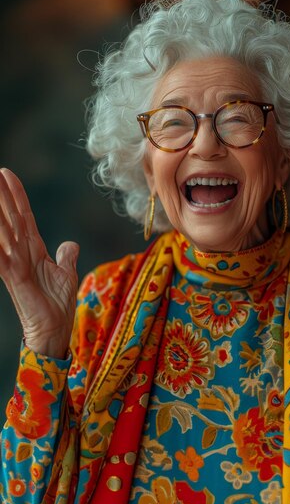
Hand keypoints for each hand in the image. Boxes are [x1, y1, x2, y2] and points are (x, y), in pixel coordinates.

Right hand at [0, 169, 78, 357]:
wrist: (54, 329)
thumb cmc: (57, 304)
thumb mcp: (66, 274)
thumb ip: (66, 256)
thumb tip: (69, 243)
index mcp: (33, 249)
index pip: (23, 215)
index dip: (16, 195)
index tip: (7, 174)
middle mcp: (21, 252)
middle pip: (9, 217)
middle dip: (2, 195)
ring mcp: (15, 263)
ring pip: (3, 230)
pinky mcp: (13, 276)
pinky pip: (1, 256)